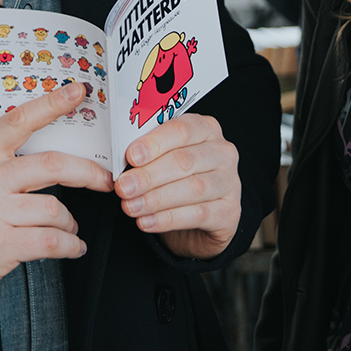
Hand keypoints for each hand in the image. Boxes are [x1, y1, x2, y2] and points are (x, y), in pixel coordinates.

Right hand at [0, 80, 112, 304]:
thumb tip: (47, 150)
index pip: (19, 121)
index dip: (52, 104)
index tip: (78, 93)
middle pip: (53, 165)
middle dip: (89, 173)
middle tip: (104, 180)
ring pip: (56, 209)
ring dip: (71, 223)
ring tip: (69, 228)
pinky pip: (51, 241)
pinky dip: (69, 246)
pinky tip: (71, 247)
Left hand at [115, 114, 241, 260]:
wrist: (198, 219)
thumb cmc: (176, 179)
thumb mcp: (162, 159)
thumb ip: (147, 155)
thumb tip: (120, 162)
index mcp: (205, 129)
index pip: (181, 130)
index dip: (155, 143)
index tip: (131, 156)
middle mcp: (223, 152)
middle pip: (185, 161)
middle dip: (149, 176)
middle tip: (123, 187)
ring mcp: (230, 182)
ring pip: (192, 188)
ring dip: (156, 199)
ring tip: (130, 206)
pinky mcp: (230, 212)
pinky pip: (198, 214)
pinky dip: (168, 219)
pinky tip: (146, 222)